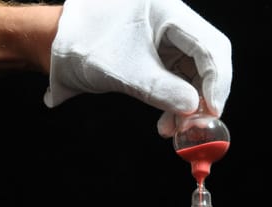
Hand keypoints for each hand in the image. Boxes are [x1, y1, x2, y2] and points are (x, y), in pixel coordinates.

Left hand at [43, 0, 232, 137]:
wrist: (55, 47)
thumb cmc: (83, 47)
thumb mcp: (124, 72)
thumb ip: (162, 91)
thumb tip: (194, 110)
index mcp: (168, 11)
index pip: (210, 46)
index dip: (216, 81)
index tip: (212, 112)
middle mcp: (172, 22)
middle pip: (208, 59)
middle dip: (205, 95)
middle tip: (199, 125)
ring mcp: (166, 39)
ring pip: (194, 74)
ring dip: (189, 105)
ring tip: (176, 130)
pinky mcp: (157, 56)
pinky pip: (177, 81)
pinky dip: (176, 103)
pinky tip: (167, 123)